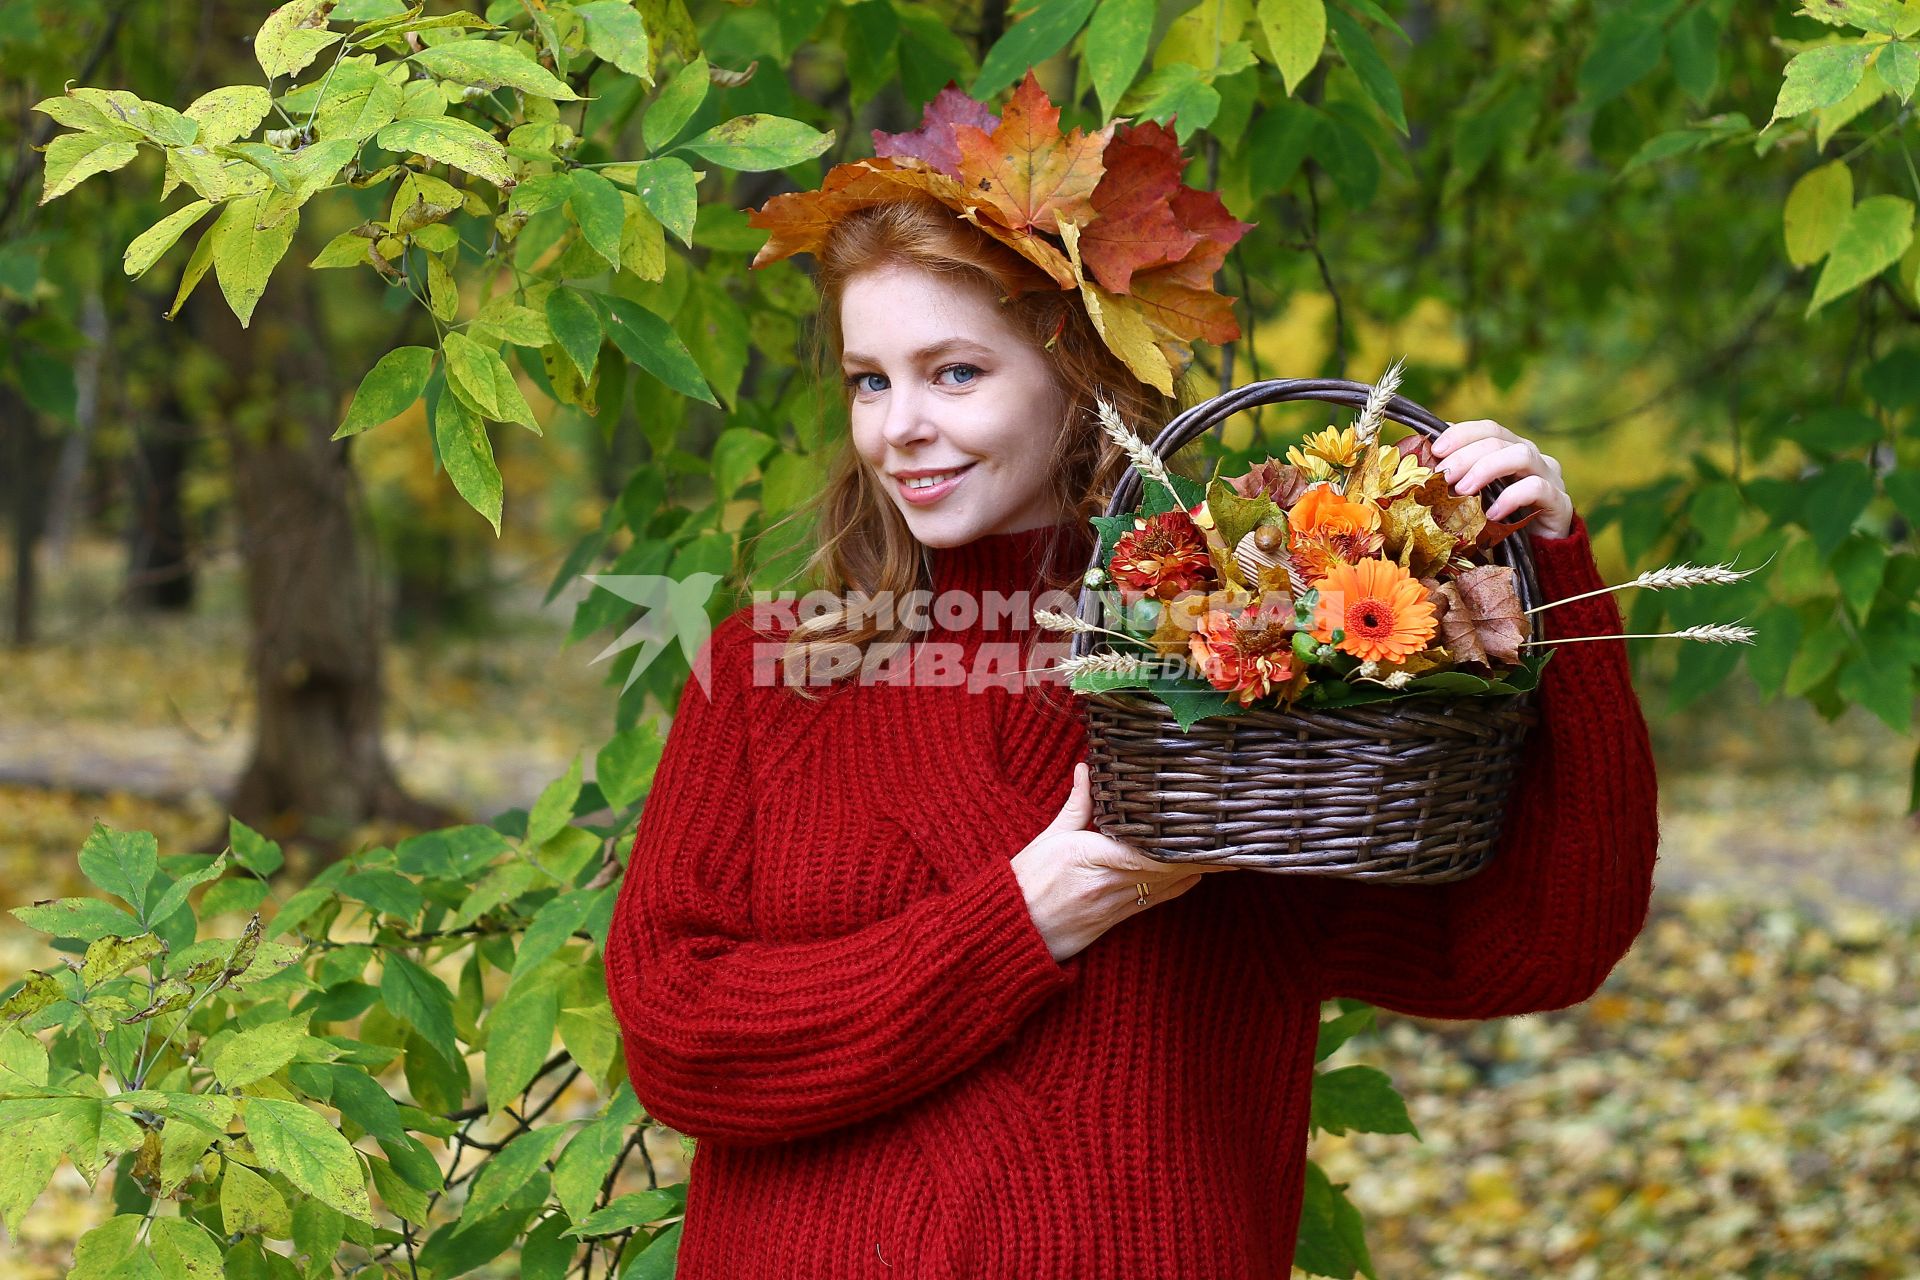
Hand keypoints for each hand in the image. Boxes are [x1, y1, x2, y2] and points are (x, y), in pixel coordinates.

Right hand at [1010, 762, 1232, 962]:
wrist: (1014, 931)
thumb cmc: (1026, 882)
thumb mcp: (1049, 837)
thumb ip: (1077, 804)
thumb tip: (1086, 769)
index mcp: (1095, 856)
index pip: (1153, 851)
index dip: (1186, 845)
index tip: (1209, 828)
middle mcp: (1113, 883)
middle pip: (1172, 868)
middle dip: (1203, 854)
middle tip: (1233, 836)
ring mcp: (1119, 904)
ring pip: (1170, 885)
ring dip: (1199, 869)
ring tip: (1228, 853)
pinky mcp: (1119, 919)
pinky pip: (1159, 900)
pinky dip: (1180, 885)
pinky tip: (1198, 873)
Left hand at [1429, 418, 1575, 540]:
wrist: (1541, 555)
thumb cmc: (1501, 524)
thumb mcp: (1476, 499)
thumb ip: (1459, 479)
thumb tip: (1425, 464)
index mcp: (1510, 450)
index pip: (1488, 429)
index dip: (1461, 434)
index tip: (1436, 450)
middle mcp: (1531, 457)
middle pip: (1499, 440)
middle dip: (1466, 455)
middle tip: (1444, 475)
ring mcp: (1549, 476)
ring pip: (1521, 455)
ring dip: (1486, 469)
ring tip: (1462, 490)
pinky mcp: (1559, 501)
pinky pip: (1537, 488)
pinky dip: (1511, 497)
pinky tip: (1492, 514)